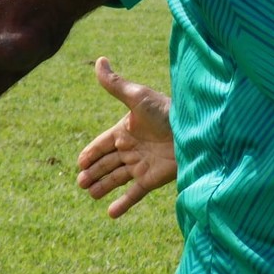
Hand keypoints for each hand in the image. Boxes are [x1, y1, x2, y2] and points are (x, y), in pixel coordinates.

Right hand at [76, 57, 175, 218]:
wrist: (194, 129)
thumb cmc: (166, 110)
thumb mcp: (137, 97)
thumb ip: (115, 84)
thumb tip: (99, 60)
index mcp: (126, 129)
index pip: (102, 143)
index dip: (91, 153)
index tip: (79, 163)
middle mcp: (132, 148)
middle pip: (108, 162)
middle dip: (94, 172)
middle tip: (80, 182)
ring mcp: (142, 164)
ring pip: (117, 177)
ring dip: (103, 186)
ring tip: (90, 193)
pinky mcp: (152, 179)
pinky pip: (134, 194)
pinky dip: (123, 203)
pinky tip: (110, 213)